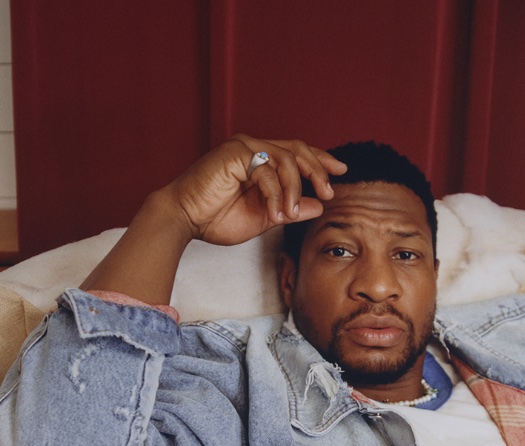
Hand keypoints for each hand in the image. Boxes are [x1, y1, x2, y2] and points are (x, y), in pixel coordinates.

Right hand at [165, 135, 347, 246]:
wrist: (184, 219)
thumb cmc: (216, 219)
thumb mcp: (264, 217)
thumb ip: (291, 209)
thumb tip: (318, 205)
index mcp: (260, 159)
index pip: (297, 153)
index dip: (321, 160)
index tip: (340, 172)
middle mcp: (253, 147)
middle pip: (297, 149)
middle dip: (317, 170)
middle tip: (328, 191)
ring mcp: (243, 147)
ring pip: (284, 160)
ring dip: (294, 189)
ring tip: (291, 214)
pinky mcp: (233, 154)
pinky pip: (266, 171)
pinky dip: (275, 194)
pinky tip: (275, 212)